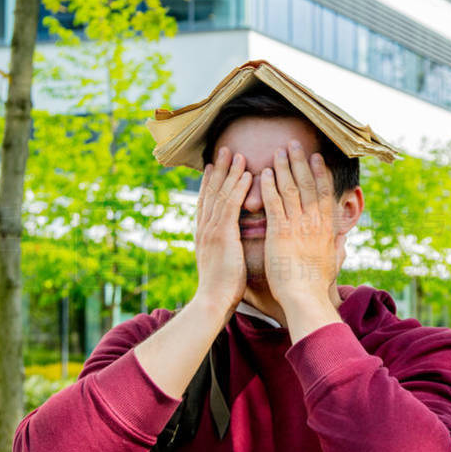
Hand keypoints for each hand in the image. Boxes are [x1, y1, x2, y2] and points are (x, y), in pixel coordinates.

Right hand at [194, 147, 251, 315]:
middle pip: (211, 192)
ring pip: (221, 194)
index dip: (211, 182)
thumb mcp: (221, 264)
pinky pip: (231, 205)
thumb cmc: (221, 290)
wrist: (213, 302)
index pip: (207, 202)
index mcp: (204, 235)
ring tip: (237, 153)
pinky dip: (238, 187)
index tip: (214, 166)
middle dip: (218, 170)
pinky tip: (246, 174)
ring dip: (230, 172)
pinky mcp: (222, 234)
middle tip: (224, 150)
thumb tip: (230, 247)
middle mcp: (205, 228)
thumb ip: (224, 251)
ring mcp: (211, 230)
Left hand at [259, 141, 340, 310]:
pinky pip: (273, 203)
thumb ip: (336, 248)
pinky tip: (262, 173)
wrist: (305, 297)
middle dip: (300, 161)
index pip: (324, 192)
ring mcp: (297, 225)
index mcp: (326, 227)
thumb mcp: (332, 262)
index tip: (317, 157)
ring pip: (290, 188)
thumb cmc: (317, 285)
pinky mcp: (279, 232)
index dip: (320, 172)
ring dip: (283, 167)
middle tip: (294, 144)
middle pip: (308, 184)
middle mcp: (313, 221)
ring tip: (277, 151)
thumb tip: (341, 241)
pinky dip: (268, 186)